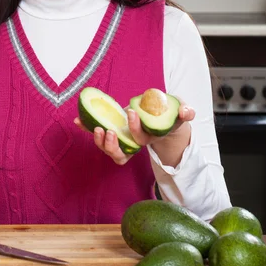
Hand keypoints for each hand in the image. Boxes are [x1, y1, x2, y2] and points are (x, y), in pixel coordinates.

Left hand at [74, 103, 194, 166]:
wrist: (160, 119)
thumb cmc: (169, 116)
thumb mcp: (181, 112)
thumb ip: (186, 112)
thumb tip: (188, 112)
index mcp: (148, 138)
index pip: (140, 139)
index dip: (135, 129)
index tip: (131, 113)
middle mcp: (133, 143)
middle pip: (121, 154)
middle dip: (113, 145)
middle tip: (110, 130)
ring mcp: (122, 141)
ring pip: (109, 150)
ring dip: (100, 142)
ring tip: (96, 129)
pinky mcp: (112, 133)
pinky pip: (98, 134)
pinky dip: (87, 128)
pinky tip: (77, 121)